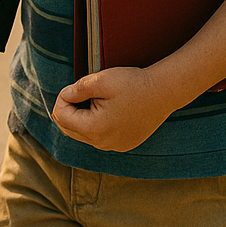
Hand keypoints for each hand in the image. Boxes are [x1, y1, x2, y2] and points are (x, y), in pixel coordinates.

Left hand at [51, 67, 176, 152]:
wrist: (163, 92)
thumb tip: (64, 97)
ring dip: (82, 119)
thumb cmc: (132, 83)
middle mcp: (103, 143)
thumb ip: (76, 90)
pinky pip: (100, 138)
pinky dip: (96, 125)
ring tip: (93, 100)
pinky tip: (106, 110)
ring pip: (84, 135)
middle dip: (68, 111)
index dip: (62, 98)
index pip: (62, 117)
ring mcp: (114, 146)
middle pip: (70, 130)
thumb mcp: (100, 80)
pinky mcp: (124, 144)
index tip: (74, 87)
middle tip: (77, 92)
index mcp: (94, 128)